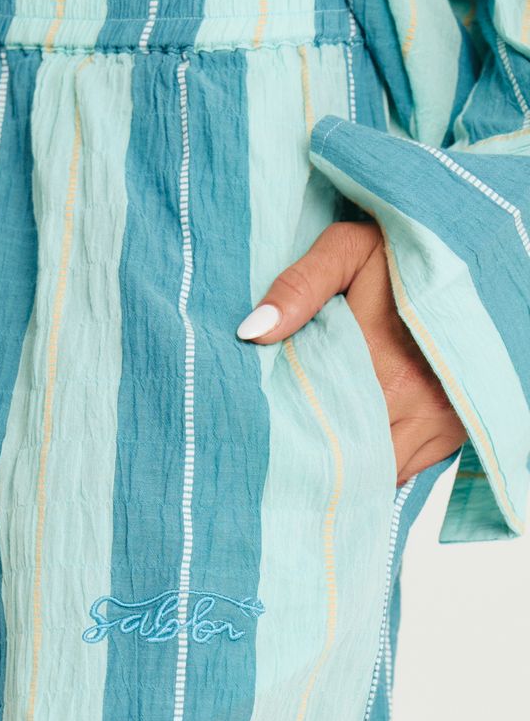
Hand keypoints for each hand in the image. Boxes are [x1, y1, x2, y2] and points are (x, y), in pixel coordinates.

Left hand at [236, 221, 467, 486]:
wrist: (468, 253)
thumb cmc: (398, 252)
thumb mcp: (345, 250)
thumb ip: (298, 287)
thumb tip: (253, 331)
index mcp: (376, 359)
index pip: (321, 425)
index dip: (292, 436)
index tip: (268, 435)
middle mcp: (412, 397)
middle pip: (351, 456)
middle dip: (319, 459)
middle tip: (286, 453)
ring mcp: (439, 416)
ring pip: (380, 470)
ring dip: (351, 466)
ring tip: (320, 454)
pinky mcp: (456, 426)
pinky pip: (409, 469)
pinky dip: (381, 464)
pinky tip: (358, 447)